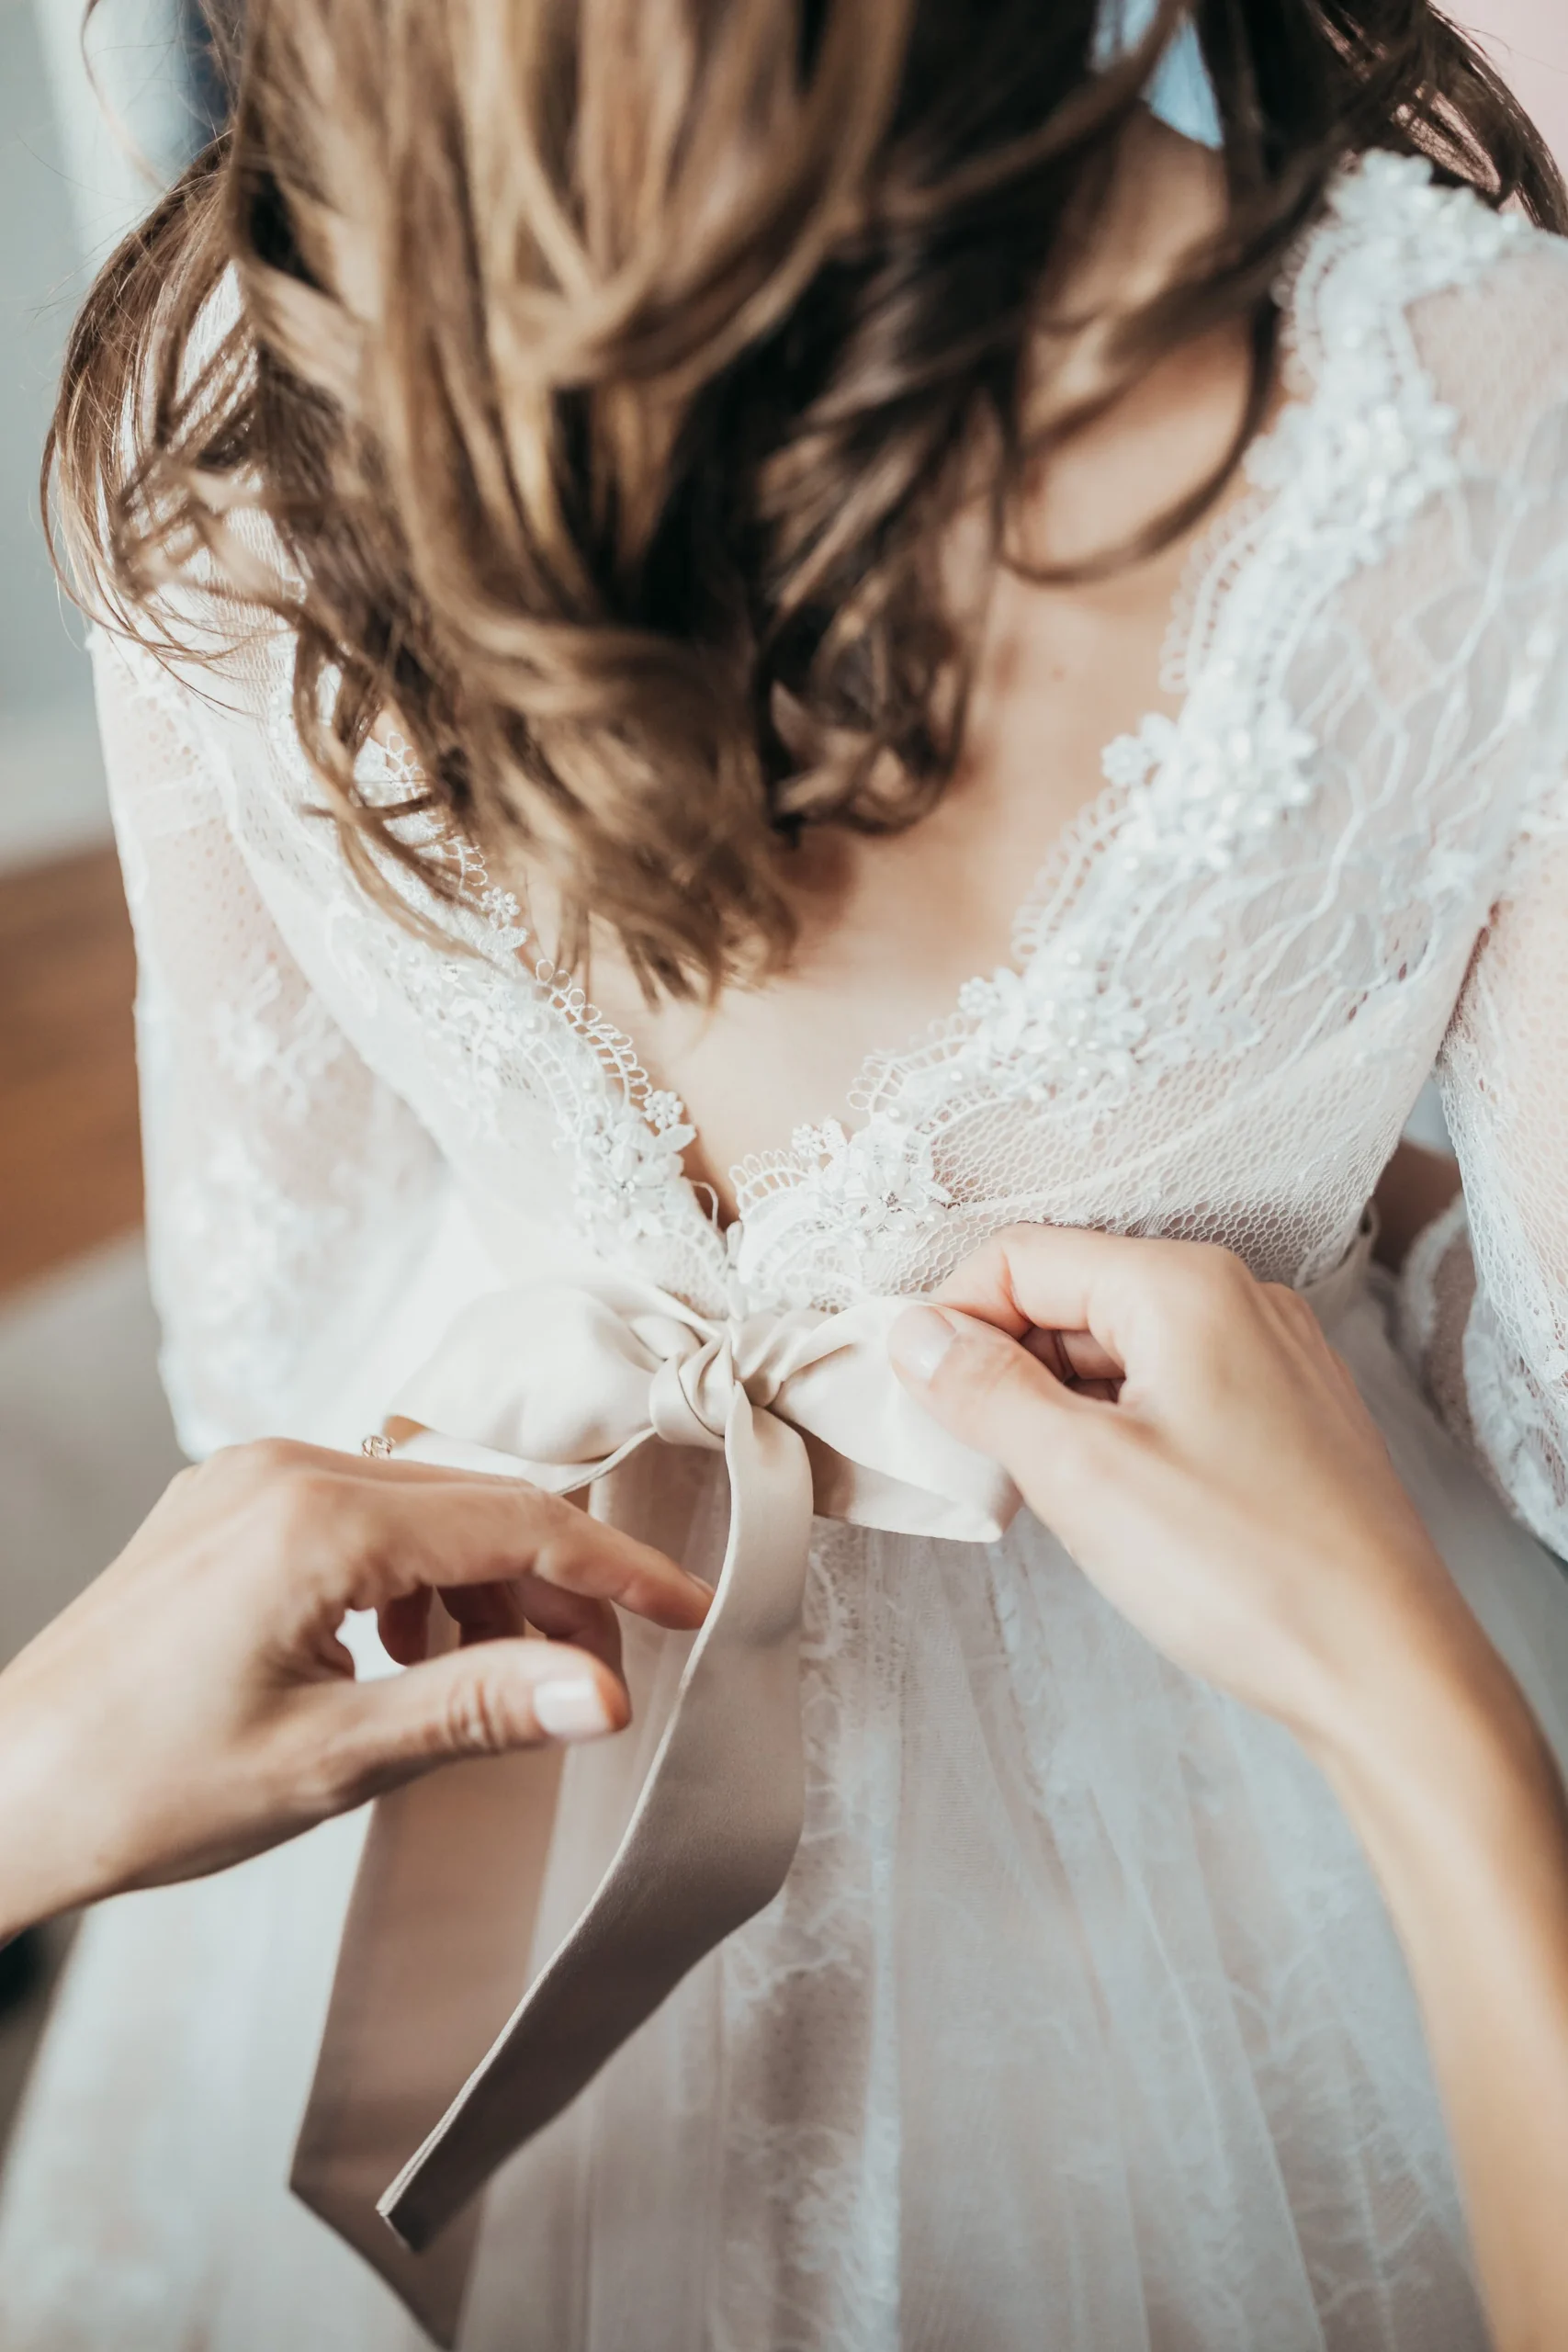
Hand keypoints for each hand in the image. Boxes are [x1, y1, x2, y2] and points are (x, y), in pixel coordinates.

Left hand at [0, 1439, 709, 1937]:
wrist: (5, 1791)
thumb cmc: (145, 1787)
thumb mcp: (331, 1759)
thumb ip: (478, 1708)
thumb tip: (608, 1694)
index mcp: (314, 1518)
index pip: (515, 1521)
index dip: (616, 1571)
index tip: (691, 1613)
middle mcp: (284, 1466)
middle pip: (476, 1502)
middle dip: (553, 1585)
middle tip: (598, 1679)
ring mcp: (249, 1475)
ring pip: (424, 1504)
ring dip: (484, 1583)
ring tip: (496, 1682)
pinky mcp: (229, 1501)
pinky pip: (363, 1511)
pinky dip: (416, 1576)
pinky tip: (410, 1655)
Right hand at [888, 1225, 1482, 1756]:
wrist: (1388, 1670)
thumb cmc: (1246, 1570)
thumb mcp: (1082, 1474)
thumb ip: (984, 1390)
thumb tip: (914, 1333)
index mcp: (1185, 1286)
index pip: (1022, 1257)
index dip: (951, 1319)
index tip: (917, 1397)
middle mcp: (1238, 1300)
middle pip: (1072, 1296)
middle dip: (1004, 1366)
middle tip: (969, 1455)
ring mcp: (1271, 1360)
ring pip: (1120, 1351)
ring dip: (1058, 1406)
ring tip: (1039, 1491)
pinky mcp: (1286, 1420)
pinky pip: (1171, 1392)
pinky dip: (1117, 1431)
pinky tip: (1108, 1504)